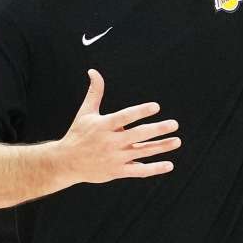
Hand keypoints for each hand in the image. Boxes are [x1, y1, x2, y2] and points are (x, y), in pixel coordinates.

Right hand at [58, 69, 180, 183]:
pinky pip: (139, 171)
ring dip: (161, 147)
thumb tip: (93, 71)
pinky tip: (169, 165)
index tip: (156, 107)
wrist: (66, 163)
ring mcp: (115, 158)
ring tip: (177, 141)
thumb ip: (95, 92)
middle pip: (138, 135)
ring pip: (143, 152)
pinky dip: (154, 169)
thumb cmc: (78, 134)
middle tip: (174, 124)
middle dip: (157, 129)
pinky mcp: (117, 171)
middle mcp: (110, 142)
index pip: (125, 117)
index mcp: (103, 126)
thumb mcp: (85, 112)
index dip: (140, 111)